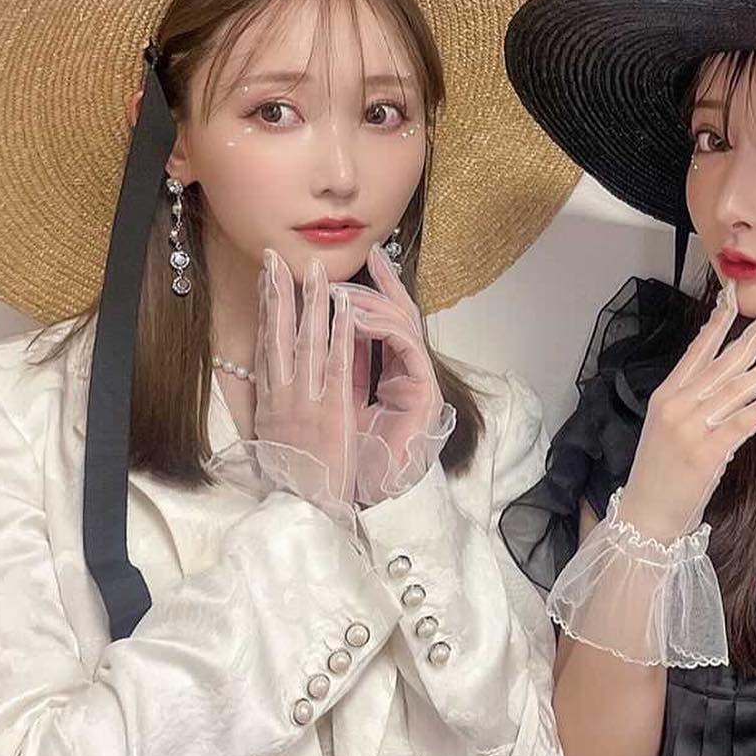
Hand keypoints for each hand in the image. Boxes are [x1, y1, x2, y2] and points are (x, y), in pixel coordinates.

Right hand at [250, 248, 358, 513]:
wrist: (302, 508)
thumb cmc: (294, 477)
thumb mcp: (276, 435)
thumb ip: (280, 403)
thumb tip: (277, 376)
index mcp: (269, 402)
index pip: (266, 347)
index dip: (266, 311)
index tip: (267, 279)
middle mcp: (282, 396)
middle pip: (278, 336)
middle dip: (279, 294)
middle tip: (280, 258)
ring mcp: (306, 402)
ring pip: (307, 343)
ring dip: (312, 304)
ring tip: (316, 271)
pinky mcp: (332, 412)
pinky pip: (338, 366)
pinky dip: (342, 335)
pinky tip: (346, 310)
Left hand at [340, 247, 452, 504]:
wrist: (371, 496)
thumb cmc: (356, 455)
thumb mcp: (345, 400)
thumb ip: (347, 366)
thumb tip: (332, 330)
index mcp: (394, 374)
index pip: (386, 323)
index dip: (374, 292)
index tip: (358, 265)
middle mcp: (411, 373)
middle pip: (401, 315)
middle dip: (382, 285)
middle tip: (364, 259)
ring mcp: (420, 380)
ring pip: (402, 324)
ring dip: (371, 301)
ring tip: (341, 289)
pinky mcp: (423, 392)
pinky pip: (403, 345)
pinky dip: (379, 326)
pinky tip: (353, 316)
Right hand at [618, 283, 755, 541]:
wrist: (644, 517)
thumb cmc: (659, 475)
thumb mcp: (666, 428)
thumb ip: (690, 400)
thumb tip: (720, 376)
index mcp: (666, 395)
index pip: (698, 348)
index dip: (719, 319)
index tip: (737, 293)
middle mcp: (678, 405)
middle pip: (726, 359)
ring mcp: (692, 427)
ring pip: (740, 384)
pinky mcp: (709, 452)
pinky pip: (746, 420)